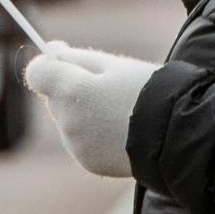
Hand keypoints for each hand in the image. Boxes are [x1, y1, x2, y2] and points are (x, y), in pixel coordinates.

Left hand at [23, 42, 157, 177]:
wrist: (177, 134)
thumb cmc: (148, 91)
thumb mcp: (114, 65)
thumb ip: (76, 58)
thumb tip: (50, 51)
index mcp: (71, 90)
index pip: (37, 73)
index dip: (48, 66)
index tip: (63, 62)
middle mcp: (67, 120)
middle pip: (55, 98)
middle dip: (72, 90)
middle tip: (108, 87)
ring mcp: (76, 145)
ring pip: (68, 120)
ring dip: (83, 113)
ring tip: (119, 111)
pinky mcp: (87, 162)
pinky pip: (80, 141)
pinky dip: (93, 134)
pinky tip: (120, 131)